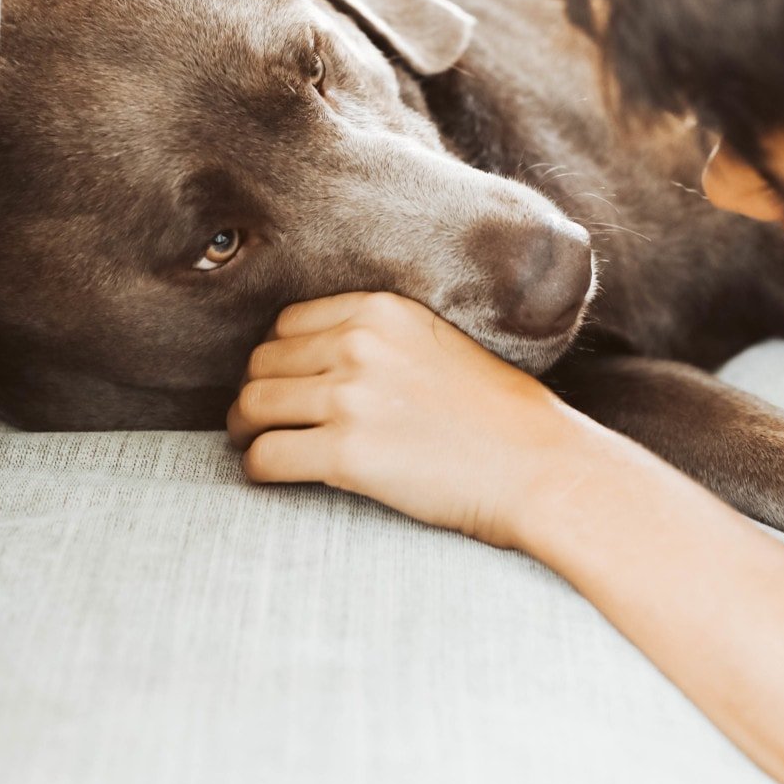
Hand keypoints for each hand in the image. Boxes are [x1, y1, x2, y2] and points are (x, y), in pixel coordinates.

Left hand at [226, 292, 593, 546]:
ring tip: (254, 442)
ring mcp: (351, 398)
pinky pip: (266, 457)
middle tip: (258, 418)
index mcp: (381, 309)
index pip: (287, 323)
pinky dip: (257, 468)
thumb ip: (379, 337)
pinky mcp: (347, 455)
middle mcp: (358, 345)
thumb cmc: (498, 412)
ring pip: (253, 406)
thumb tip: (318, 357)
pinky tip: (270, 474)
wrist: (539, 464)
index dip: (277, 356)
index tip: (282, 380)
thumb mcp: (437, 341)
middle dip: (255, 392)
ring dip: (245, 428)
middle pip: (262, 362)